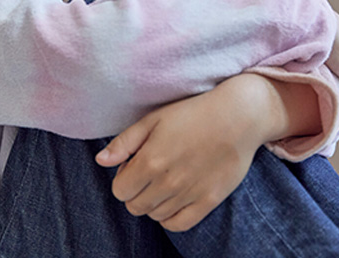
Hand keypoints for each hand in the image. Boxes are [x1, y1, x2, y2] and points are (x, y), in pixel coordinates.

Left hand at [94, 74, 276, 231]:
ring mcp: (189, 194)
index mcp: (150, 161)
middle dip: (136, 192)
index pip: (119, 191)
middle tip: (150, 173)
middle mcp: (168, 182)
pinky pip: (179, 224)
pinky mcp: (209, 201)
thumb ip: (124, 142)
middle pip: (135, 206)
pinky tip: (175, 199)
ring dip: (154, 202)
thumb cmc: (193, 113)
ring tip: (166, 181)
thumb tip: (100, 161)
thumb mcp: (153, 119)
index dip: (123, 178)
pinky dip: (171, 217)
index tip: (134, 166)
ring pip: (155, 215)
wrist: (238, 116)